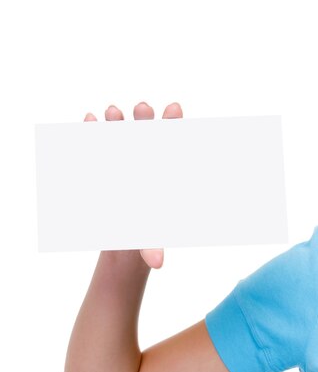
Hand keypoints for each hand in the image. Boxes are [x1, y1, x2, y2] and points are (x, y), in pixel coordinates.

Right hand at [84, 102, 182, 268]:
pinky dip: (94, 133)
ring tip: (113, 112)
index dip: (173, 126)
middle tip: (142, 107)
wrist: (125, 236)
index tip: (174, 108)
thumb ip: (152, 246)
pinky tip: (89, 119)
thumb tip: (156, 263)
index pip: (172, 146)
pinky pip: (100, 146)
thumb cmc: (143, 235)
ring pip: (123, 138)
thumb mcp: (147, 238)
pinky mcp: (106, 166)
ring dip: (118, 125)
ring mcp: (125, 162)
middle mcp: (147, 163)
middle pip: (148, 137)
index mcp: (164, 175)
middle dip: (144, 122)